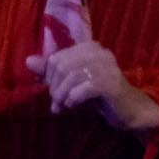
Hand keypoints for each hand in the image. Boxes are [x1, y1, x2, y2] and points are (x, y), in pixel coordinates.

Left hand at [25, 40, 158, 135]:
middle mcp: (98, 52)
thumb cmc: (100, 97)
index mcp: (89, 47)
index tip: (53, 93)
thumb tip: (28, 61)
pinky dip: (74, 98)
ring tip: (63, 107)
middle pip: (61, 66)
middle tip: (57, 103)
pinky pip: (83, 88)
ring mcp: (106, 66)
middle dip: (55, 87)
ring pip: (70, 77)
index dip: (49, 77)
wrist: (130, 111)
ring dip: (62, 95)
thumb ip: (52, 72)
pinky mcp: (111, 83)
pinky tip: (74, 105)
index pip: (56, 58)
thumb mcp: (74, 83)